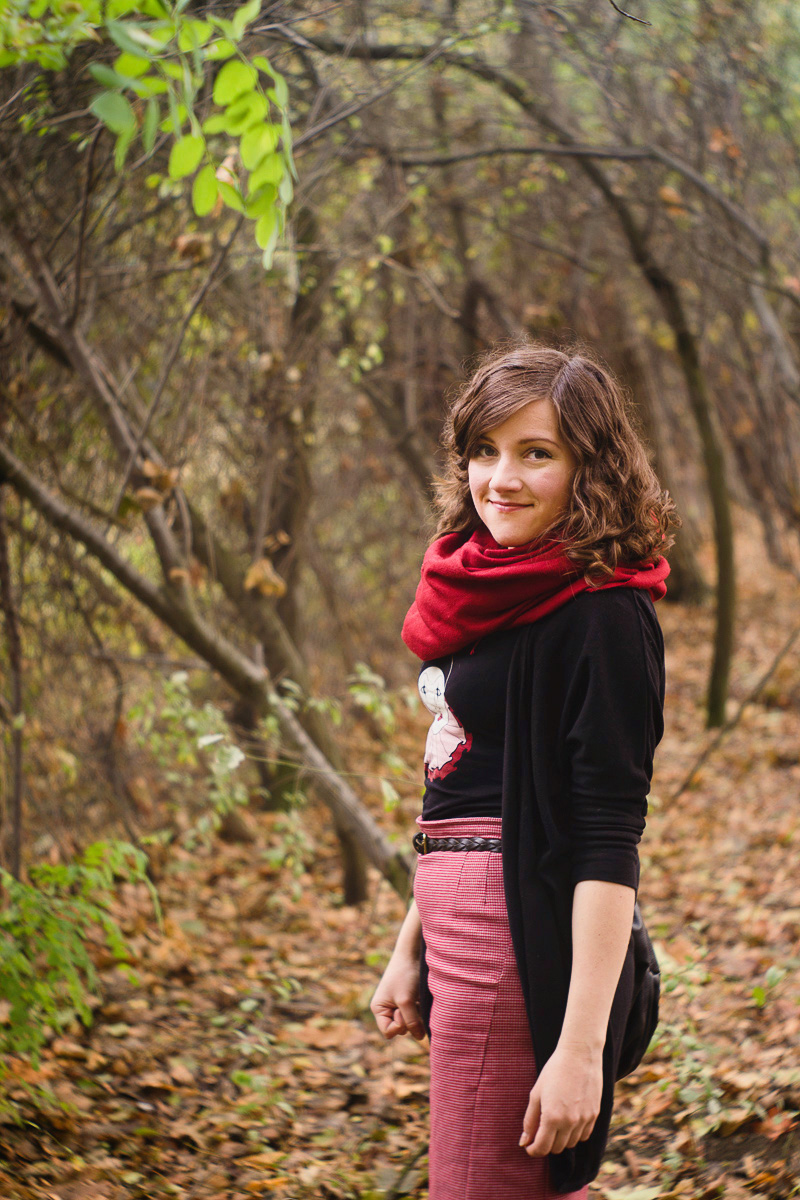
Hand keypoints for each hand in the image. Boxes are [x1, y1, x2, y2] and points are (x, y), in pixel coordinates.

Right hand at [370, 950, 424, 1040]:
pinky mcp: (409, 1001)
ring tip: (417, 999)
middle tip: (411, 1001)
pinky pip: (416, 1015)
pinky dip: (420, 1010)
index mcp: (379, 1008)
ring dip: (417, 1015)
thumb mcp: (407, 1001)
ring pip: (410, 1023)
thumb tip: (420, 1038)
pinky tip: (421, 999)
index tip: (402, 1011)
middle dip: (409, 1020)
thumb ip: (412, 1022)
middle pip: (401, 1030)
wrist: (413, 953)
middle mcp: (387, 1009)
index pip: (388, 1032)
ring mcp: (398, 1005)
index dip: (398, 1026)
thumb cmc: (405, 975)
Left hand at [519, 1042, 602, 1156]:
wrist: (580, 1055)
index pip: (542, 1148)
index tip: (528, 1146)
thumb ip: (529, 1120)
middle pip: (556, 1149)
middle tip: (540, 1133)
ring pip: (570, 1144)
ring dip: (560, 1140)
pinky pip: (584, 1135)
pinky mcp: (595, 1115)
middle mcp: (569, 1122)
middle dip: (546, 1144)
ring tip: (554, 1124)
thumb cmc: (554, 1071)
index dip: (533, 1150)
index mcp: (552, 1117)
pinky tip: (569, 1121)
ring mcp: (584, 1120)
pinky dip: (575, 1134)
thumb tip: (524, 1141)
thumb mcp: (536, 1093)